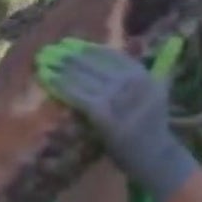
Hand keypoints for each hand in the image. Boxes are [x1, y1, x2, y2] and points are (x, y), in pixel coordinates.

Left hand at [35, 37, 197, 201]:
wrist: (157, 158)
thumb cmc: (150, 128)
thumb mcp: (153, 94)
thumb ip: (135, 76)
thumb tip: (113, 56)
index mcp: (142, 74)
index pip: (109, 54)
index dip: (86, 48)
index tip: (68, 43)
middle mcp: (131, 81)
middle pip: (93, 63)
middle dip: (69, 56)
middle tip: (50, 49)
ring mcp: (118, 97)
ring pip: (82, 77)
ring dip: (60, 68)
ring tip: (44, 60)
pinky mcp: (104, 114)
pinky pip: (78, 95)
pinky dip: (60, 86)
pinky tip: (48, 79)